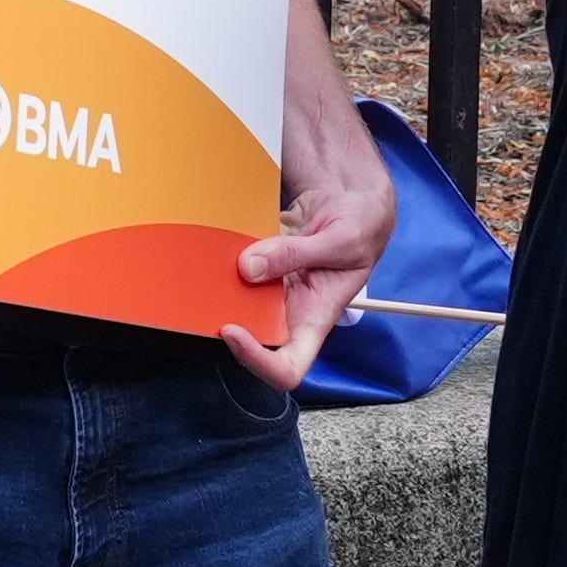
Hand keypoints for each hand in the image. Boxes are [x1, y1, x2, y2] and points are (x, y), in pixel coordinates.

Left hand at [230, 69, 393, 385]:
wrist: (352, 199)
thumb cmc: (362, 227)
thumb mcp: (341, 239)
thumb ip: (296, 254)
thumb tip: (248, 267)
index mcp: (315, 319)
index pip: (288, 367)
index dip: (257, 360)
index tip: (231, 329)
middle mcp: (289, 311)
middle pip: (251, 339)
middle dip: (225, 320)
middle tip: (205, 293)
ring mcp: (271, 288)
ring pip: (235, 303)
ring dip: (217, 290)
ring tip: (204, 265)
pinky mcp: (258, 264)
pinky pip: (232, 271)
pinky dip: (220, 260)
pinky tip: (216, 238)